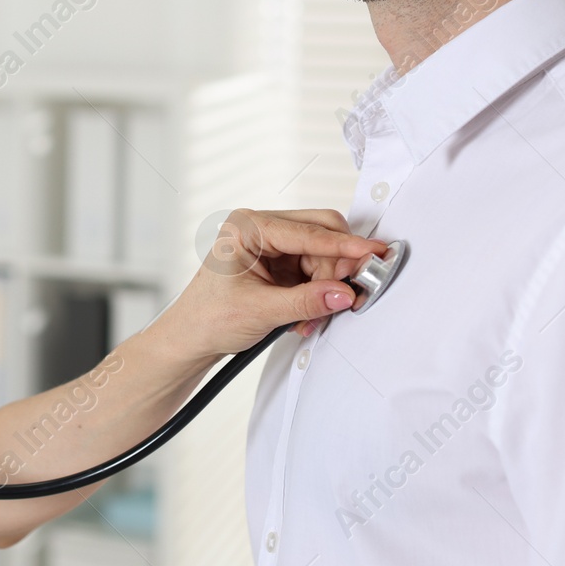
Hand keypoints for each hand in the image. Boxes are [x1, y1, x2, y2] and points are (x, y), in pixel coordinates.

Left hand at [162, 208, 389, 361]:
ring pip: (323, 255)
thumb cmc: (208, 318)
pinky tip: (308, 316)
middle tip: (351, 293)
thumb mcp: (260, 311)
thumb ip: (306, 301)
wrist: (191, 339)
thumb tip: (344, 293)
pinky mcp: (281, 264)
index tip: (373, 252)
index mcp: (248, 227)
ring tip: (314, 318)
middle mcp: (261, 229)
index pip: (308, 231)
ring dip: (327, 287)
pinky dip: (319, 294)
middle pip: (321, 234)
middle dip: (337, 266)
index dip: (344, 245)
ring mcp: (272, 246)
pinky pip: (316, 271)